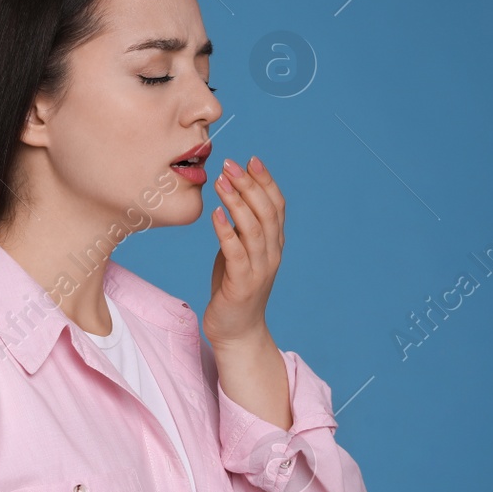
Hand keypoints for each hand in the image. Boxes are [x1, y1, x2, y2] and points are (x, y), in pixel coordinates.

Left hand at [205, 155, 285, 348]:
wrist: (237, 332)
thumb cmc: (234, 288)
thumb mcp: (239, 252)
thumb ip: (241, 228)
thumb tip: (231, 196)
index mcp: (274, 244)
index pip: (277, 205)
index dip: (266, 181)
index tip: (250, 159)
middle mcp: (272, 254)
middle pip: (267, 212)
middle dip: (250, 184)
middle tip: (230, 163)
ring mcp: (259, 270)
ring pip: (253, 228)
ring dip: (237, 201)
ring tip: (221, 181)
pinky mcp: (242, 285)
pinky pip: (236, 253)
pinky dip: (226, 231)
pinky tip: (215, 214)